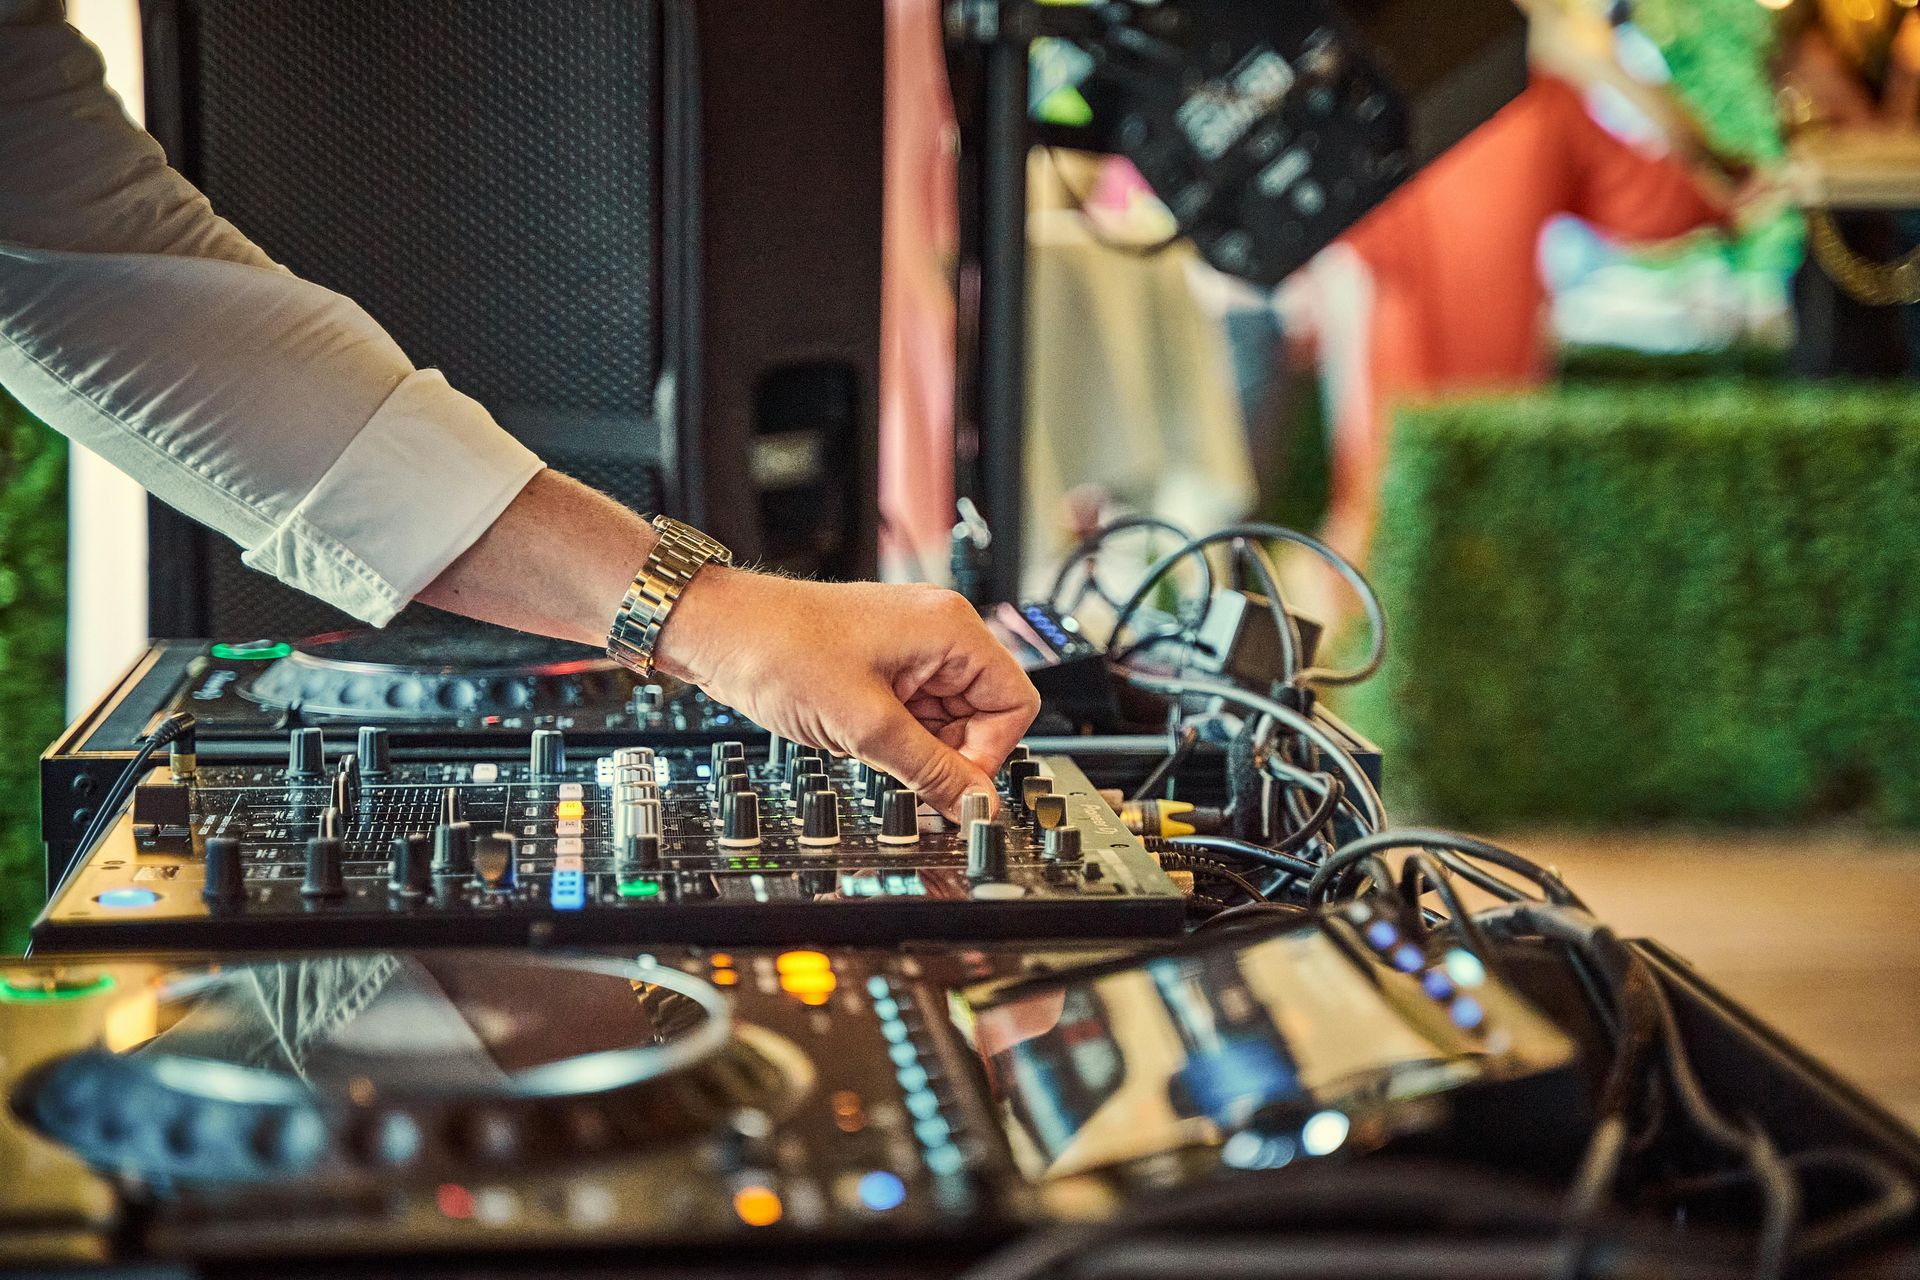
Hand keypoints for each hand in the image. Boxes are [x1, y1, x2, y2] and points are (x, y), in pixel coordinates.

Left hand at [657, 568, 1041, 817]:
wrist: (717, 632)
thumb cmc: (779, 650)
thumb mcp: (866, 725)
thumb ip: (931, 770)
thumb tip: (976, 806)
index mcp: (951, 630)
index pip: (1014, 702)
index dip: (989, 752)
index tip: (951, 783)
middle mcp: (938, 633)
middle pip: (983, 714)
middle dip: (950, 751)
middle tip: (904, 770)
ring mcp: (910, 649)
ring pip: (947, 719)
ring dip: (917, 746)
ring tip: (868, 744)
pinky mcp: (883, 666)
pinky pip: (914, 713)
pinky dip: (895, 737)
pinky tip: (860, 739)